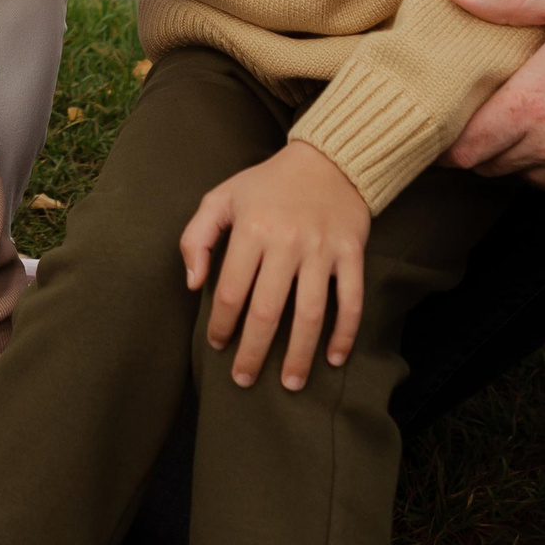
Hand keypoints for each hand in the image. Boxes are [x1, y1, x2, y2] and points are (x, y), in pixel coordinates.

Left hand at [179, 141, 369, 390]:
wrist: (328, 160)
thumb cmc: (267, 184)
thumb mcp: (221, 197)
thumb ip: (197, 237)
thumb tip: (193, 284)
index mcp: (252, 229)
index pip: (230, 291)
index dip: (220, 324)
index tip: (217, 345)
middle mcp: (287, 242)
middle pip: (267, 311)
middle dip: (253, 352)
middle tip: (244, 380)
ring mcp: (323, 250)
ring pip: (310, 313)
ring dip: (300, 354)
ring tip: (290, 384)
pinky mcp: (352, 253)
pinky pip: (352, 300)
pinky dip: (345, 333)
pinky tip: (334, 358)